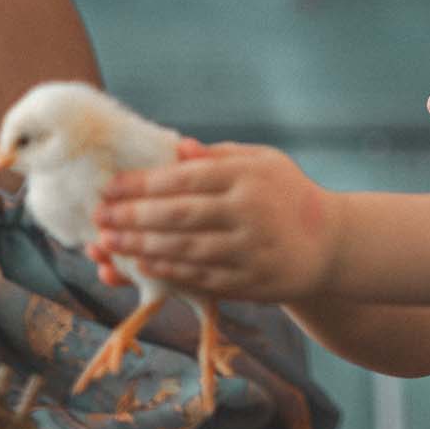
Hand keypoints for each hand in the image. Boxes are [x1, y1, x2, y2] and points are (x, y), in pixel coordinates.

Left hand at [95, 141, 336, 302]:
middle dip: (131, 218)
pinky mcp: (251, 280)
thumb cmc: (288, 194)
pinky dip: (168, 271)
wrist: (331, 242)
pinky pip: (200, 276)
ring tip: (109, 244)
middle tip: (98, 219)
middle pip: (177, 215)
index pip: (183, 178)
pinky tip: (142, 265)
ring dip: (140, 248)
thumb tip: (175, 148)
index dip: (140, 184)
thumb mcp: (262, 161)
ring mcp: (249, 249)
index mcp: (246, 175)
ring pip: (184, 249)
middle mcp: (248, 211)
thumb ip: (218, 155)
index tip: (109, 188)